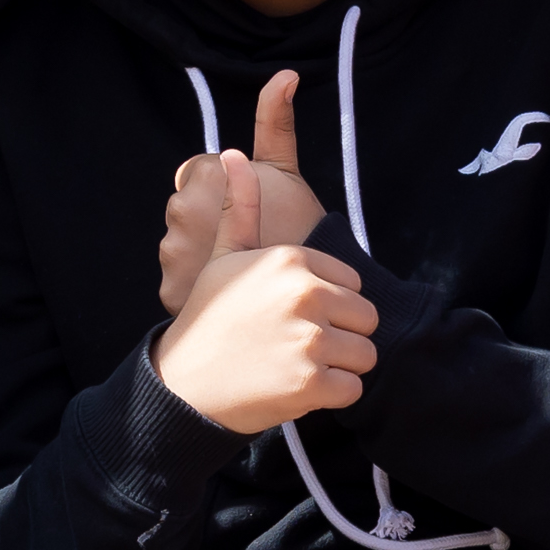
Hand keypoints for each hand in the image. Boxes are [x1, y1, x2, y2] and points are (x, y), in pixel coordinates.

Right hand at [154, 184, 379, 435]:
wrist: (184, 384)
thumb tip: (234, 154)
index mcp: (291, 260)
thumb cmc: (209, 317)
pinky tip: (296, 388)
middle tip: (297, 345)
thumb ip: (240, 206)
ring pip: (365, 355)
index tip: (294, 315)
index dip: (330, 304)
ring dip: (338, 368)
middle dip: (341, 336)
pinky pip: (353, 389)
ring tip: (297, 365)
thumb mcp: (225, 256)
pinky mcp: (312, 384)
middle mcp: (304, 294)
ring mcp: (309, 340)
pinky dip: (331, 396)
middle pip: (366, 318)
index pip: (353, 283)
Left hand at [161, 71, 322, 313]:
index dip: (227, 191)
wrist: (307, 295)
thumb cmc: (299, 227)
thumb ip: (274, 121)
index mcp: (203, 179)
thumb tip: (284, 74)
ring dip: (199, 252)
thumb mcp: (286, 170)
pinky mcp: (170, 292)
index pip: (196, 175)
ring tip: (238, 265)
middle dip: (209, 219)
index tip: (253, 209)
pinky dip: (193, 287)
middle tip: (250, 236)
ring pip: (179, 244)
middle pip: (185, 209)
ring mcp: (172, 255)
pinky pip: (175, 281)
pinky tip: (224, 288)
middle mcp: (179, 215)